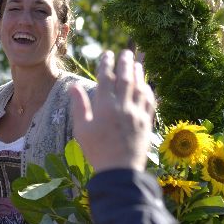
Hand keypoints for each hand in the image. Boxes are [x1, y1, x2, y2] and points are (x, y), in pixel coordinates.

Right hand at [70, 50, 155, 171]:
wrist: (119, 171)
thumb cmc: (96, 150)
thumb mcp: (81, 129)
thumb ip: (79, 105)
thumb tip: (73, 86)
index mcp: (105, 107)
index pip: (106, 79)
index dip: (106, 64)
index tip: (106, 54)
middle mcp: (123, 107)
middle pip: (126, 79)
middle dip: (126, 64)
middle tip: (126, 53)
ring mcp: (137, 115)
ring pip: (140, 89)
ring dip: (139, 74)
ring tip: (137, 64)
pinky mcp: (146, 124)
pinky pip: (150, 103)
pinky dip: (149, 92)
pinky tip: (148, 87)